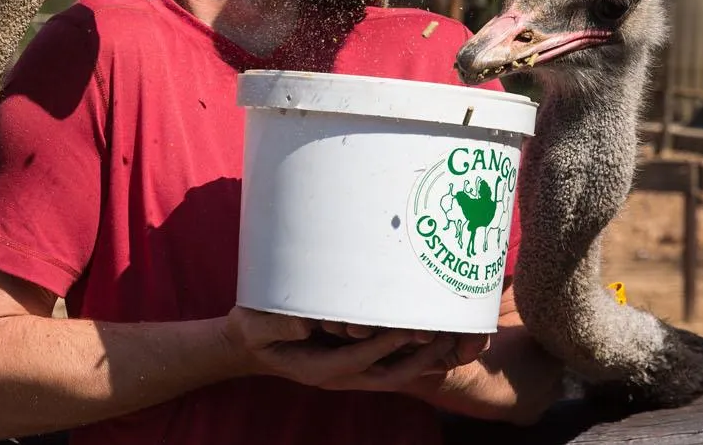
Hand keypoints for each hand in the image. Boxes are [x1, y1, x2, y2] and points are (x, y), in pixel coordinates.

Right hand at [222, 306, 461, 391]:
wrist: (251, 348)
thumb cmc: (252, 332)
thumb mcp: (253, 327)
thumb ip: (277, 327)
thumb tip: (304, 326)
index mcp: (318, 367)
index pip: (360, 358)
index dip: (386, 345)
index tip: (411, 329)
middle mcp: (340, 375)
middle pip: (388, 375)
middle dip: (418, 360)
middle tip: (444, 337)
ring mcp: (349, 372)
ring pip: (395, 374)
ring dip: (423, 361)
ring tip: (451, 340)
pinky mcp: (354, 362)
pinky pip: (391, 366)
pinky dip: (415, 358)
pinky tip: (435, 343)